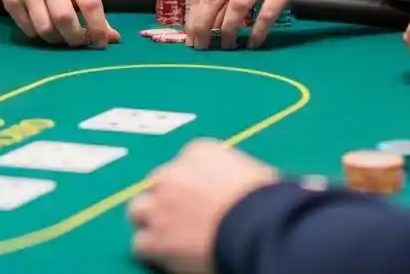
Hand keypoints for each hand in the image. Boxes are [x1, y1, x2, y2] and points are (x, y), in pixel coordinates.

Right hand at [0, 0, 119, 47]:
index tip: (101, 43)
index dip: (98, 28)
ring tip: (60, 36)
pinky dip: (38, 35)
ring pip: (45, 29)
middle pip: (65, 19)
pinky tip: (42, 26)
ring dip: (56, 40)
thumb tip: (113, 38)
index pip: (90, 4)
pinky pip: (28, 29)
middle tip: (78, 41)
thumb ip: (92, 7)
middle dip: (75, 38)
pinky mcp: (10, 0)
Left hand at [128, 139, 278, 273]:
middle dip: (169, 199)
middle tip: (185, 218)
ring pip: (140, 210)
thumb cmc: (268, 203)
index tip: (204, 197)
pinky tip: (169, 257)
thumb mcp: (257, 176)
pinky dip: (154, 251)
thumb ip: (243, 177)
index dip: (193, 183)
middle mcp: (173, 172)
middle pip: (159, 182)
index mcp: (200, 152)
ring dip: (152, 222)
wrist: (257, 229)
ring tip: (171, 237)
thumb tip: (268, 185)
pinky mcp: (155, 237)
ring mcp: (160, 205)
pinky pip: (142, 244)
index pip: (185, 162)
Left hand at [186, 0, 342, 49]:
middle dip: (203, 26)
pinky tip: (253, 44)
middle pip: (213, 0)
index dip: (192, 19)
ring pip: (237, 6)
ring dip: (228, 30)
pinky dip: (258, 31)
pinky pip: (267, 12)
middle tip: (201, 47)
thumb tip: (211, 22)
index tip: (189, 40)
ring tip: (227, 48)